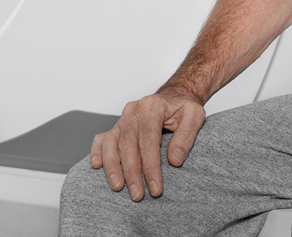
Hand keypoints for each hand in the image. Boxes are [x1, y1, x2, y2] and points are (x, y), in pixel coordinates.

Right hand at [89, 86, 206, 201]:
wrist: (174, 97)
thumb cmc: (183, 108)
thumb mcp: (195, 116)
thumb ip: (186, 136)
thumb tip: (174, 160)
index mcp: (152, 107)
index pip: (149, 140)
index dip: (151, 167)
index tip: (155, 188)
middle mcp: (134, 112)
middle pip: (128, 144)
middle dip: (132, 173)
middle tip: (137, 195)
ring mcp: (123, 119)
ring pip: (112, 143)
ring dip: (113, 166)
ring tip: (118, 186)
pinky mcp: (117, 127)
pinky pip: (102, 138)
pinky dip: (97, 151)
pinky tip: (97, 165)